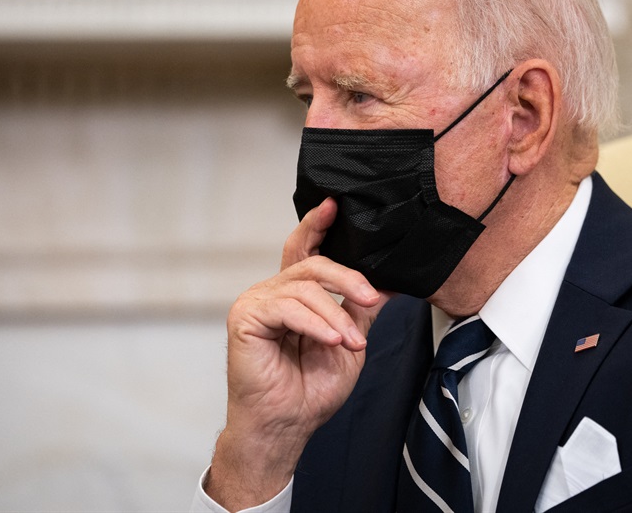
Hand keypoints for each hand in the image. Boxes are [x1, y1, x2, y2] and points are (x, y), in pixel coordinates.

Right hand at [205, 198, 388, 510]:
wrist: (287, 426)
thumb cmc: (310, 390)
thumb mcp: (348, 343)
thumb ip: (360, 311)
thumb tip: (387, 285)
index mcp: (294, 295)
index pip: (304, 249)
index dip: (317, 224)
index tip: (333, 205)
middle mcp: (272, 292)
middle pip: (312, 263)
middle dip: (348, 278)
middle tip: (371, 298)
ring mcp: (256, 302)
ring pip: (304, 287)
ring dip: (336, 315)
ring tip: (350, 342)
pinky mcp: (245, 318)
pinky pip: (287, 307)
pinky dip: (315, 323)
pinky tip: (330, 341)